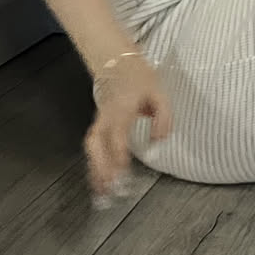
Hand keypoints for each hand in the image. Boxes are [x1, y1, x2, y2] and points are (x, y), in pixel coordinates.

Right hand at [83, 61, 172, 204]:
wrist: (119, 62)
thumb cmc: (140, 78)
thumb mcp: (160, 92)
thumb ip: (163, 117)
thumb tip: (158, 139)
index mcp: (121, 109)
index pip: (117, 135)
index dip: (118, 154)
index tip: (122, 172)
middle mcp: (106, 117)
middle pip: (97, 145)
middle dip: (101, 169)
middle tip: (109, 189)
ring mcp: (100, 120)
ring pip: (91, 148)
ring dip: (94, 170)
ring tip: (101, 192)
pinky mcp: (98, 124)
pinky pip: (92, 146)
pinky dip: (93, 164)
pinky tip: (98, 180)